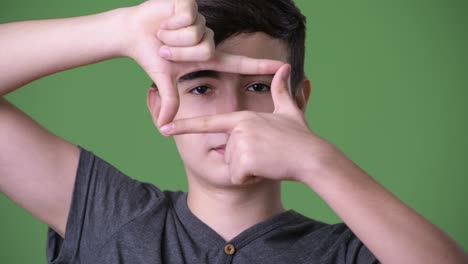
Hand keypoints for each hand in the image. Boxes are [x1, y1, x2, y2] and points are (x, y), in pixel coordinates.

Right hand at [124, 0, 283, 126]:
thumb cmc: (151, 55)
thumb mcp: (164, 79)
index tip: (285, 68)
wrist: (132, 32)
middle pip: (205, 49)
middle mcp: (209, 38)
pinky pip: (187, 19)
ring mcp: (202, 21)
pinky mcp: (192, 4)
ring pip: (196, 34)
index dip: (262, 66)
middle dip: (179, 52)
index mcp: (208, 56)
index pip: (241, 63)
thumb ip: (171, 100)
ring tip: (163, 35)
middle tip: (164, 49)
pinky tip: (164, 22)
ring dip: (172, 39)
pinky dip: (170, 24)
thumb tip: (164, 126)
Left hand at [159, 64, 332, 184]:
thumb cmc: (300, 136)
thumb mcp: (289, 111)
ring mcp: (240, 144)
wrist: (311, 156)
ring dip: (248, 169)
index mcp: (243, 117)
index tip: (164, 128)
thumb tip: (285, 69)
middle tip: (265, 154)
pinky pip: (238, 177)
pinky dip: (251, 179)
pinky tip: (266, 169)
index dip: (185, 126)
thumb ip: (281, 91)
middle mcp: (238, 128)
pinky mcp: (243, 160)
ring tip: (267, 160)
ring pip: (232, 167)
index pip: (209, 123)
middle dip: (244, 161)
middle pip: (227, 153)